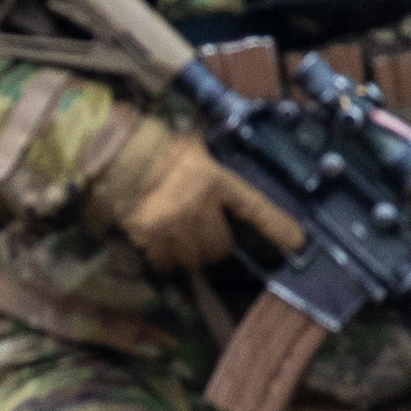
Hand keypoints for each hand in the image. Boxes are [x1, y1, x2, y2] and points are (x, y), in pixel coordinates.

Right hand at [100, 120, 290, 274]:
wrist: (114, 155)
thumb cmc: (156, 148)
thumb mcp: (194, 150)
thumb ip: (213, 171)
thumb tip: (228, 192)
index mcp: (213, 179)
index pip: (254, 208)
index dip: (277, 227)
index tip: (296, 242)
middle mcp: (197, 205)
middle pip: (221, 247)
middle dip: (216, 245)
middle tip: (203, 232)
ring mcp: (172, 225)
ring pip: (194, 258)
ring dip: (190, 253)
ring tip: (178, 234)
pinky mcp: (148, 238)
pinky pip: (165, 262)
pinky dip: (164, 257)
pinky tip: (158, 239)